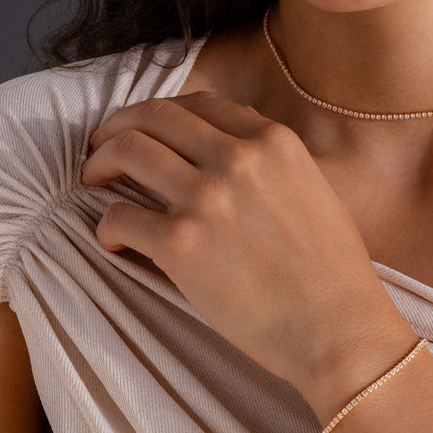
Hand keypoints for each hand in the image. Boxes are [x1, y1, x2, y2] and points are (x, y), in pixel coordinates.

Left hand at [81, 92, 413, 404]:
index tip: (142, 127)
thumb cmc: (330, 267)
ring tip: (94, 180)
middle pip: (154, 117)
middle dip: (118, 127)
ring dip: (100, 163)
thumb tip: (220, 144)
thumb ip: (267, 157)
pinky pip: (118, 218)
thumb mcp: (311, 186)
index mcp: (273, 140)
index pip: (197, 104)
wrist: (338, 329)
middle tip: (101, 147)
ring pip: (128, 151)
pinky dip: (106, 227)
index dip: (159, 112)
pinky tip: (114, 241)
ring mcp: (208, 199)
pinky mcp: (182, 245)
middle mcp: (238, 158)